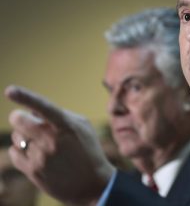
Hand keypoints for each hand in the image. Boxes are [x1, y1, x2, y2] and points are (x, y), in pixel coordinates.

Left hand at [5, 85, 115, 204]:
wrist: (92, 184)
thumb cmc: (88, 150)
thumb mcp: (83, 126)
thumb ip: (60, 114)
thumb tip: (34, 110)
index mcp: (66, 126)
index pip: (43, 107)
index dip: (25, 97)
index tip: (10, 90)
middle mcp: (52, 140)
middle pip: (19, 120)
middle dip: (19, 117)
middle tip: (24, 119)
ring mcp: (41, 157)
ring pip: (17, 137)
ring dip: (23, 136)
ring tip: (40, 143)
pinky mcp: (33, 172)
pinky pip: (14, 154)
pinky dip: (20, 150)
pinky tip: (35, 154)